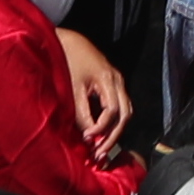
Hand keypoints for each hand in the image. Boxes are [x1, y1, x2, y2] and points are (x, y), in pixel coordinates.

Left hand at [58, 24, 131, 158]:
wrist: (68, 40)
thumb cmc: (68, 61)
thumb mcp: (73, 88)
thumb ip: (81, 113)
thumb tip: (89, 136)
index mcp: (108, 79)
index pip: (112, 111)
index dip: (101, 128)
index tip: (87, 140)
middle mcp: (118, 80)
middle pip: (125, 114)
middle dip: (113, 136)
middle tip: (98, 153)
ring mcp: (117, 82)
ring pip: (125, 111)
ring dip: (115, 131)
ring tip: (101, 147)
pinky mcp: (112, 84)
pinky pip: (120, 106)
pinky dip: (113, 122)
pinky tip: (101, 133)